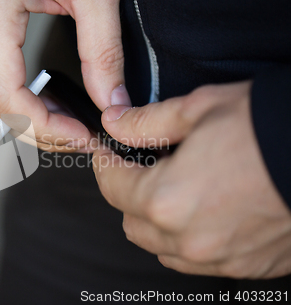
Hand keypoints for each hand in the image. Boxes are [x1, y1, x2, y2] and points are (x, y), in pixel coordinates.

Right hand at [0, 0, 130, 150]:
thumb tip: (110, 103)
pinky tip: (43, 98)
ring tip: (63, 120)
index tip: (79, 136)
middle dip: (32, 129)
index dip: (43, 127)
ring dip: (22, 116)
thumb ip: (103, 51)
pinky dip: (13, 96)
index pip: (5, 95)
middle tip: (74, 135)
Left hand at [92, 82, 290, 277]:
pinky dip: (188, 238)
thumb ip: (146, 123)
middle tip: (140, 167)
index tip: (108, 152)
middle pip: (131, 223)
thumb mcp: (200, 110)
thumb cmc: (270, 128)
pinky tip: (203, 211)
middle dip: (127, 193)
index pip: (112, 187)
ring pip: (161, 247)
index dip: (104, 164)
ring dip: (155, 220)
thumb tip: (115, 124)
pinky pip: (198, 260)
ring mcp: (219, 258)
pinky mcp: (247, 266)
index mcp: (168, 199)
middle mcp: (190, 238)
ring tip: (173, 188)